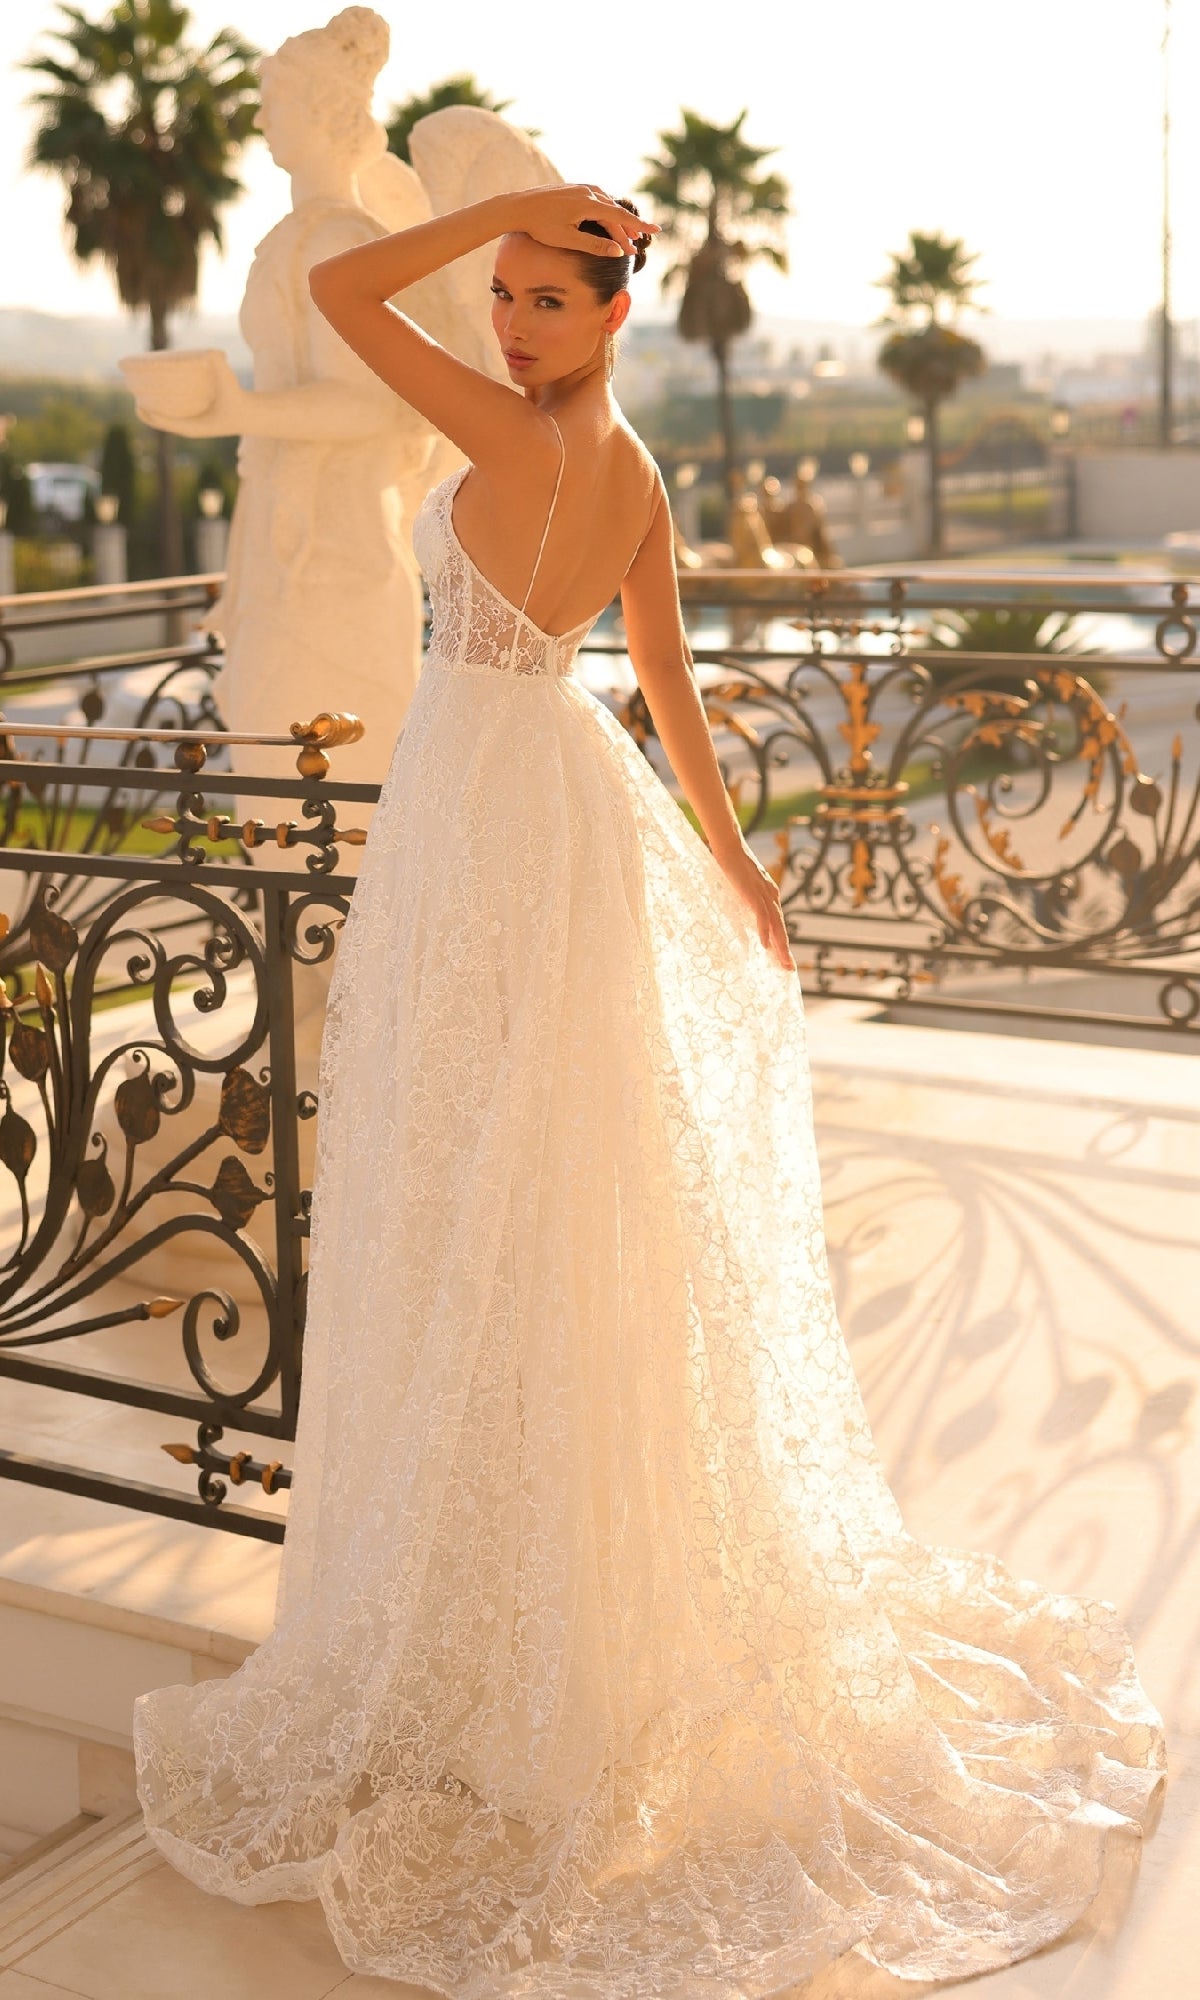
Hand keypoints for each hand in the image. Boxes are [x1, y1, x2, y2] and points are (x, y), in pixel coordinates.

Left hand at [135, 354, 247, 437]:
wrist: (252, 415)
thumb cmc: (239, 400)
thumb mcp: (229, 383)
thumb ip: (220, 367)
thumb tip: (212, 352)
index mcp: (192, 427)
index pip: (163, 423)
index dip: (147, 414)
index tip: (135, 400)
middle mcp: (190, 428)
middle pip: (160, 421)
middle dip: (144, 410)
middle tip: (131, 388)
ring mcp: (192, 425)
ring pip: (166, 419)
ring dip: (151, 409)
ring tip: (139, 391)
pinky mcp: (196, 419)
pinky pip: (174, 416)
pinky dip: (163, 408)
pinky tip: (157, 396)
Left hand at [505, 184, 657, 259]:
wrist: (518, 207)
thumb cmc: (541, 227)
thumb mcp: (569, 240)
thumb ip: (595, 245)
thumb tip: (619, 251)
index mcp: (590, 204)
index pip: (621, 217)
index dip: (640, 226)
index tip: (657, 231)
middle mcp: (588, 192)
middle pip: (615, 212)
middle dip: (628, 229)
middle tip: (638, 245)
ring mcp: (581, 188)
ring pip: (607, 205)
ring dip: (617, 220)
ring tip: (626, 234)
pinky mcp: (574, 189)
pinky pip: (597, 199)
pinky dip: (606, 211)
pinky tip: (607, 219)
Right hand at [714, 836, 795, 970]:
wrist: (730, 848)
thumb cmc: (734, 867)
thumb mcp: (745, 888)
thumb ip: (749, 902)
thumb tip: (747, 917)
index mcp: (770, 897)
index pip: (779, 924)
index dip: (782, 942)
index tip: (785, 960)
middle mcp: (771, 897)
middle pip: (781, 928)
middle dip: (785, 950)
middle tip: (789, 969)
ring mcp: (764, 895)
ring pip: (776, 925)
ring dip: (779, 945)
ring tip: (782, 962)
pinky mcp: (755, 894)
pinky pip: (762, 916)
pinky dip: (764, 931)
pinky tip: (765, 945)